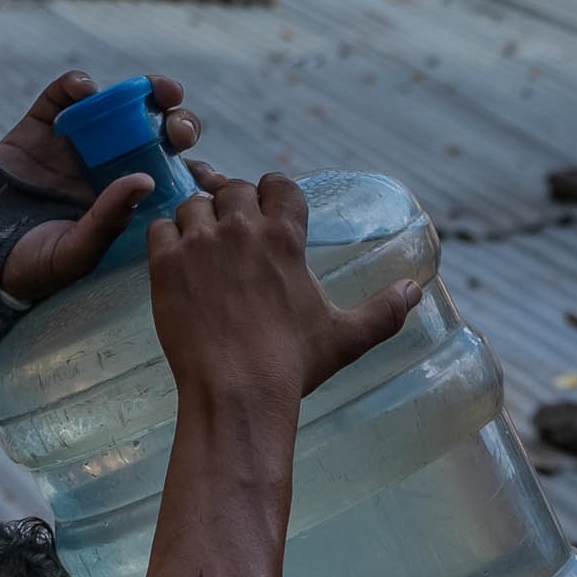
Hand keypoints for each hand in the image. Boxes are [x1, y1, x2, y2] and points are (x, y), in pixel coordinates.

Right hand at [0, 70, 204, 303]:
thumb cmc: (34, 263)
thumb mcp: (77, 252)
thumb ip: (109, 220)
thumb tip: (145, 180)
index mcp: (130, 197)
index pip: (173, 174)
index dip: (194, 166)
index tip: (206, 171)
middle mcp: (112, 163)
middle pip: (159, 133)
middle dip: (180, 124)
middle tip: (179, 131)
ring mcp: (80, 141)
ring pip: (123, 104)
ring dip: (145, 91)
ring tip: (155, 92)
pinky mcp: (43, 124)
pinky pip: (64, 94)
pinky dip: (77, 85)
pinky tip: (85, 92)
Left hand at [143, 167, 417, 415]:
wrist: (236, 391)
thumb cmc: (292, 363)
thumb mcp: (347, 337)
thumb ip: (384, 311)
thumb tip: (416, 292)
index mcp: (284, 236)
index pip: (279, 185)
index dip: (274, 195)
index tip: (269, 212)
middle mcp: (240, 229)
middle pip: (232, 189)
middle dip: (235, 207)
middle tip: (236, 236)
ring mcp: (198, 244)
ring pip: (193, 206)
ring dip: (200, 221)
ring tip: (205, 251)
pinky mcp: (165, 265)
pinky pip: (160, 229)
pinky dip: (167, 240)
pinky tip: (178, 263)